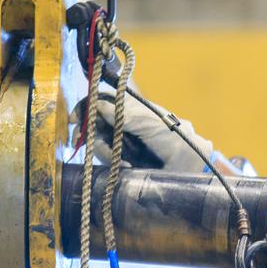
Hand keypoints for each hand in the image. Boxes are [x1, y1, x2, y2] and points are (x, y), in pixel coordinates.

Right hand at [75, 92, 215, 172]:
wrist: (189, 163)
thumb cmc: (174, 137)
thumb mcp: (149, 121)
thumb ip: (123, 114)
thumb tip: (98, 104)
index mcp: (129, 109)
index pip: (101, 101)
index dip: (87, 107)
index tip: (77, 118)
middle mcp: (121, 124)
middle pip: (93, 123)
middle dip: (86, 132)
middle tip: (80, 140)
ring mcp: (121, 143)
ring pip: (97, 143)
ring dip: (104, 151)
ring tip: (122, 160)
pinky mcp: (122, 162)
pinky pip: (106, 161)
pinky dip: (113, 163)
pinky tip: (127, 167)